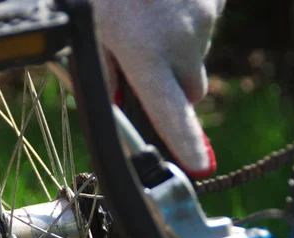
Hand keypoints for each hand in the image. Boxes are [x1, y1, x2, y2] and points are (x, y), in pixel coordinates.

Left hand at [90, 0, 225, 177]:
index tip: (201, 165)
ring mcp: (204, 17)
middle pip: (192, 90)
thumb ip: (105, 70)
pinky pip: (204, 25)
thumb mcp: (90, 27)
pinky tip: (163, 1)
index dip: (186, 142)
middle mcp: (183, 40)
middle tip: (150, 64)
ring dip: (178, 49)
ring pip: (197, 54)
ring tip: (148, 16)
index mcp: (146, 52)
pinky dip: (187, 22)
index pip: (171, 112)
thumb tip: (120, 100)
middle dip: (175, 88)